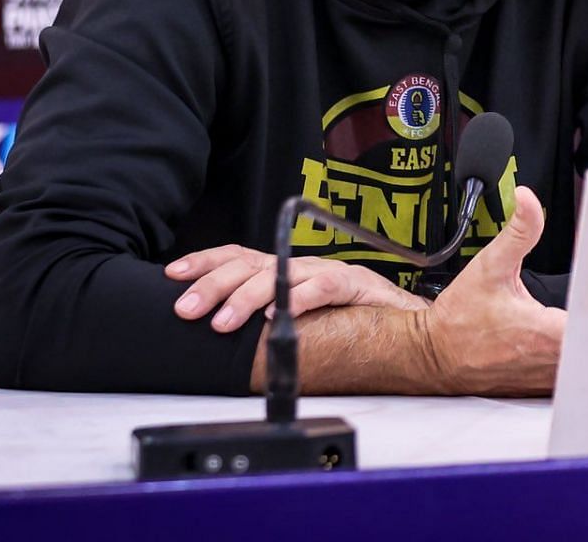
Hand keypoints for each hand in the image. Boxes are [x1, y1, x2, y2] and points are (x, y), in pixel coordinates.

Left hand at [168, 244, 426, 332]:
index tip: (172, 275)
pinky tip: (277, 316)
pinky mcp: (357, 287)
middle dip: (212, 284)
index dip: (205, 262)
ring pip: (281, 273)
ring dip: (246, 298)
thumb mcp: (300, 321)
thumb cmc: (355, 328)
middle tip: (187, 309)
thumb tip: (217, 330)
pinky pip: (324, 287)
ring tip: (224, 322)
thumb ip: (267, 318)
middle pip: (250, 263)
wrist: (415, 331)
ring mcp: (329, 273)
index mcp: (286, 272)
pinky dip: (298, 299)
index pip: (239, 257)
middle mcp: (302, 266)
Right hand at [414, 185, 566, 395]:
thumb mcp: (490, 265)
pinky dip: (576, 363)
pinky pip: (571, 378)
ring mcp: (545, 380)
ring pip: (587, 364)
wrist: (434, 353)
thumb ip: (519, 230)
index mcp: (545, 333)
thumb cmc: (460, 317)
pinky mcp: (539, 388)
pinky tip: (571, 347)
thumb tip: (528, 200)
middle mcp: (550, 362)